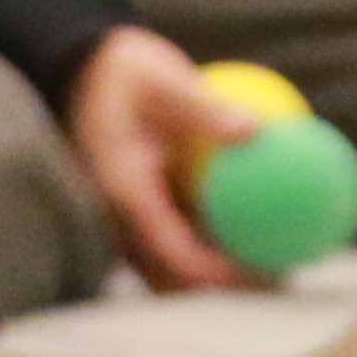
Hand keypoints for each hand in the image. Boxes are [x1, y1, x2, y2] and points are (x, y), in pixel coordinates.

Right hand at [65, 26, 252, 292]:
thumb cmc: (122, 70)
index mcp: (122, 193)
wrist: (79, 71)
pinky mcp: (139, 210)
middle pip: (172, 275)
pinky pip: (179, 237)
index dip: (212, 271)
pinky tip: (257, 231)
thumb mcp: (162, 78)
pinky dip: (213, 242)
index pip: (169, 249)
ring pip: (174, 264)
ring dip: (218, 272)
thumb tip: (258, 130)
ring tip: (275, 266)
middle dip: (222, 287)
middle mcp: (118, 218)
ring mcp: (127, 219)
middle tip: (278, 277)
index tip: (257, 273)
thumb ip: (204, 107)